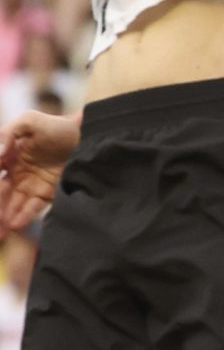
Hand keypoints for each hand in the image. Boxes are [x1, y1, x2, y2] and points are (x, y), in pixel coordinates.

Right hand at [0, 109, 80, 231]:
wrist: (88, 135)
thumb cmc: (58, 126)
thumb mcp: (31, 121)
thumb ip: (9, 132)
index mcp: (8, 157)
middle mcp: (16, 173)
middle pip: (0, 192)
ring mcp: (30, 184)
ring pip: (12, 203)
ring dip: (5, 215)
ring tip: (1, 228)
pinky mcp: (47, 193)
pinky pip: (32, 207)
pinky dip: (23, 216)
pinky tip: (15, 224)